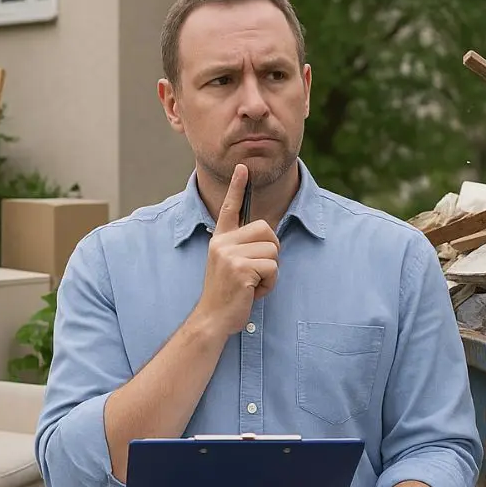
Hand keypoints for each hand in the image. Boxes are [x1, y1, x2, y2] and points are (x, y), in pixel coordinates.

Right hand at [194, 164, 279, 337]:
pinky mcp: (240, 268)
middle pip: (267, 230)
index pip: (230, 208)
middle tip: (257, 271)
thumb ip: (244, 248)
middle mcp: (222, 243)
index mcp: (220, 239)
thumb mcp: (231, 265)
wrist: (212, 319)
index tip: (243, 168)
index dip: (237, 187)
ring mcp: (229, 254)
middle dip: (272, 251)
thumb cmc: (228, 294)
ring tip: (252, 284)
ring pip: (273, 251)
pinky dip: (269, 284)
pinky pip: (272, 268)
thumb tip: (269, 236)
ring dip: (270, 272)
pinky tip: (253, 292)